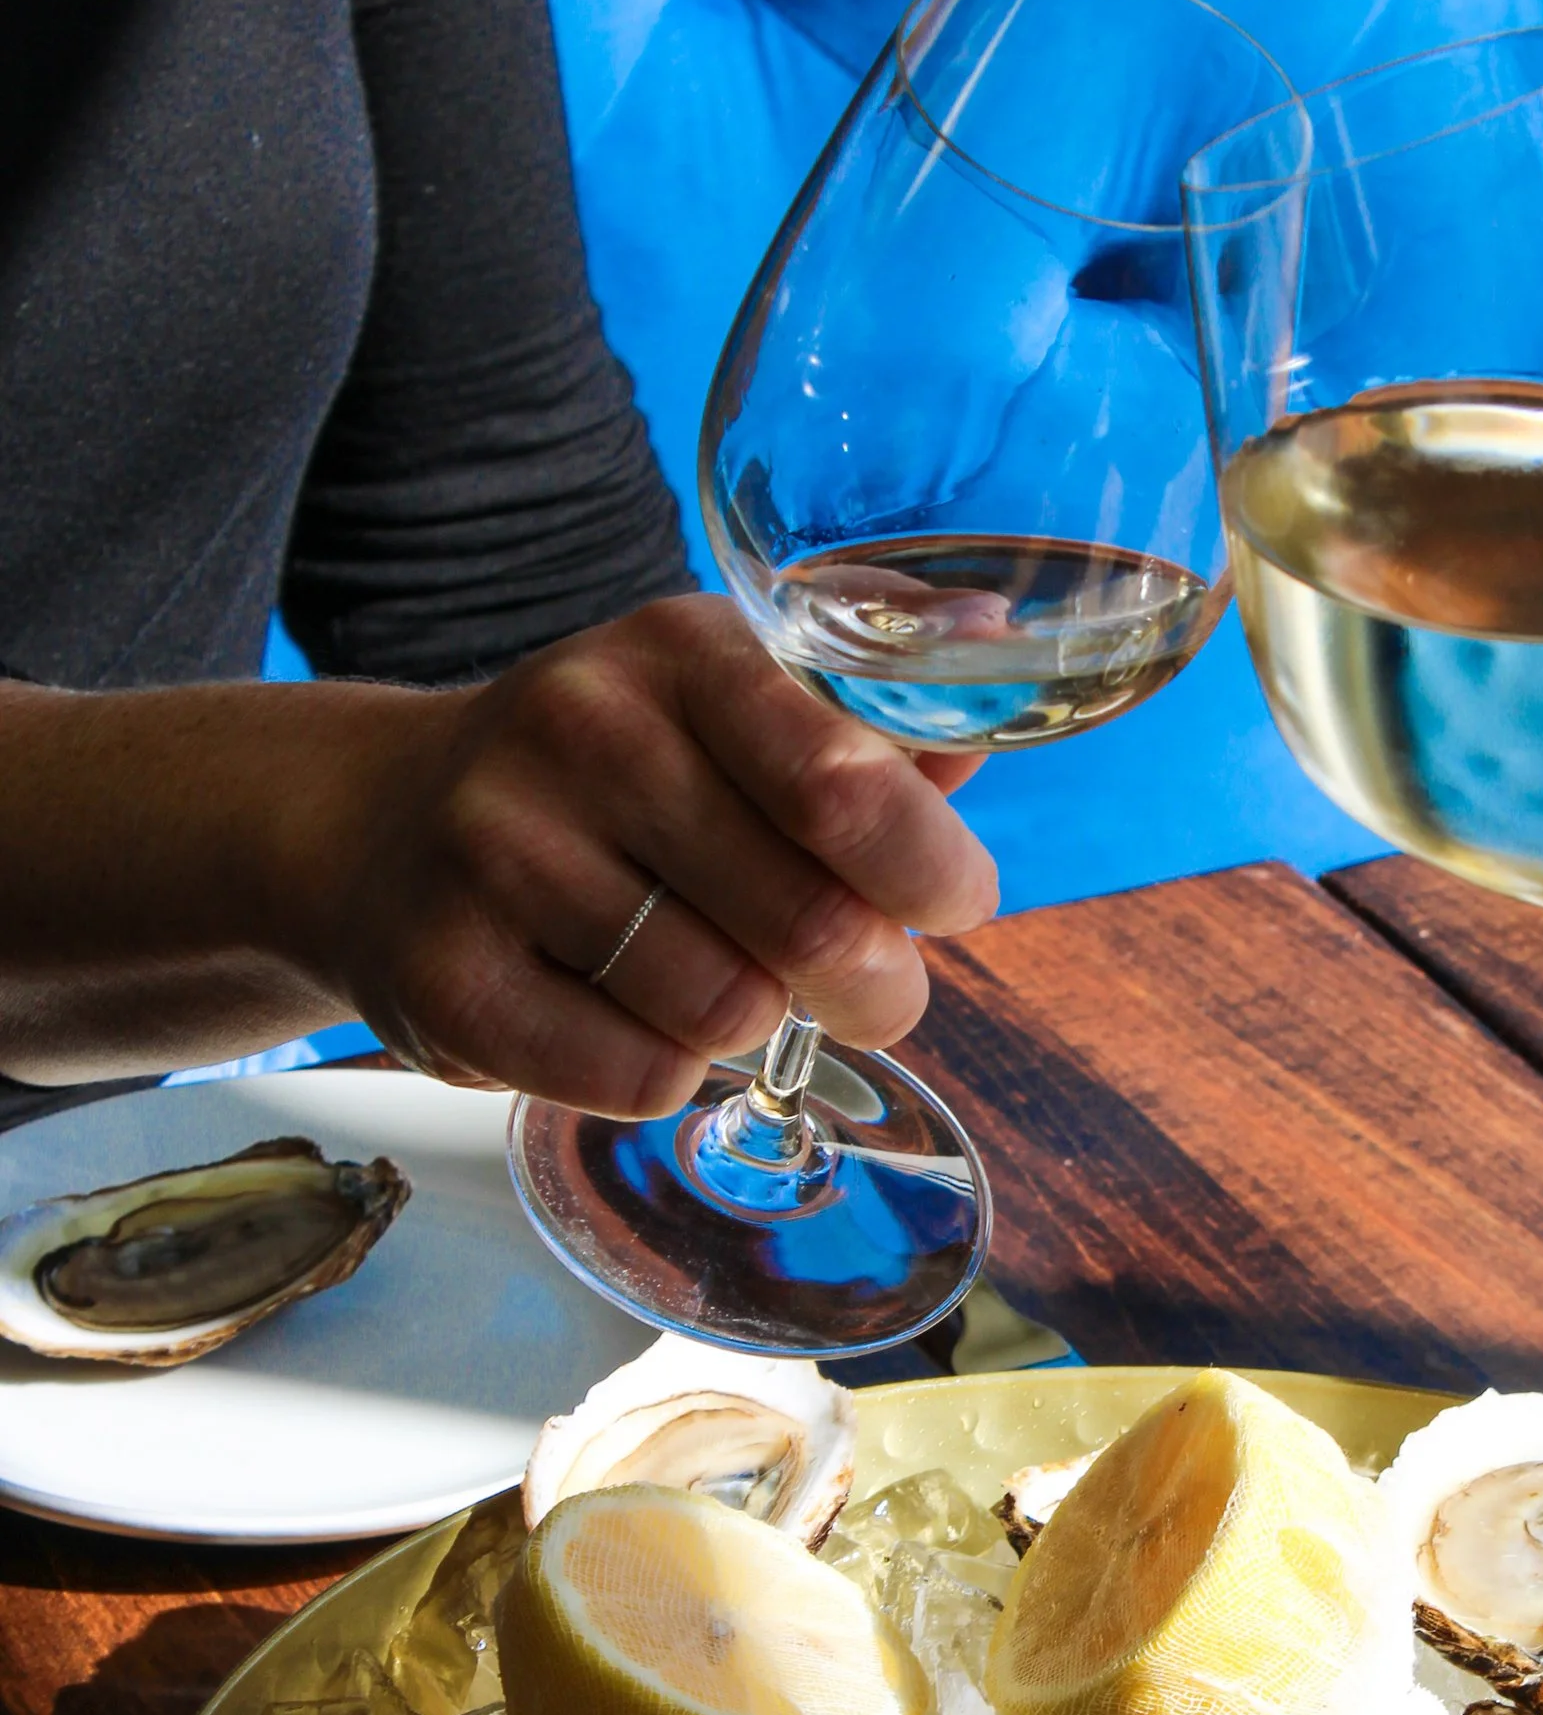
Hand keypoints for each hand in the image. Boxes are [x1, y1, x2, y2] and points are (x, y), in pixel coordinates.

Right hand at [290, 598, 997, 1111]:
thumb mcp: (729, 699)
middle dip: (875, 985)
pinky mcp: (443, 975)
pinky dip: (666, 1073)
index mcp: (681, 650)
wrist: (375, 822)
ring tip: (724, 984)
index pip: (850, 785)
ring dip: (757, 1027)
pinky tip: (633, 1017)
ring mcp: (497, 851)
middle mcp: (579, 730)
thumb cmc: (610, 773)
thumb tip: (996, 637)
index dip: (931, 873)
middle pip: (809, 924)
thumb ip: (868, 704)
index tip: (949, 903)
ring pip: (725, 1012)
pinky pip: (636, 1077)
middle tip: (870, 990)